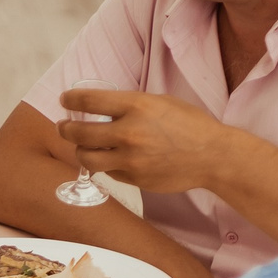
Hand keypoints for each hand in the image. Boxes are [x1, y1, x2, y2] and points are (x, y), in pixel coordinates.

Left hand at [56, 88, 242, 193]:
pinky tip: (108, 158)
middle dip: (66, 128)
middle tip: (64, 126)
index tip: (65, 100)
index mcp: (137, 106)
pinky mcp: (134, 178)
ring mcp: (130, 159)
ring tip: (81, 145)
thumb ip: (131, 105)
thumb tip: (103, 108)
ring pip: (86, 158)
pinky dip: (104, 164)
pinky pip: (108, 172)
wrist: (213, 156)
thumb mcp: (160, 103)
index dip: (71, 99)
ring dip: (79, 150)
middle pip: (79, 132)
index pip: (89, 100)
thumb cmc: (190, 125)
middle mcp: (129, 132)